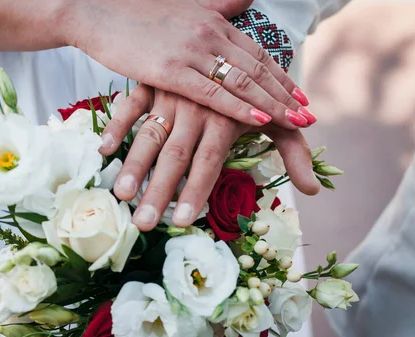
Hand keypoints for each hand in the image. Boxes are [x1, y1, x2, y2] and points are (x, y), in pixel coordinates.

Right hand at [67, 0, 313, 130]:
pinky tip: (258, 121)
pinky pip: (213, 93)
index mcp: (213, 21)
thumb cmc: (137, 14)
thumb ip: (219, 6)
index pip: (257, 52)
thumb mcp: (184, 7)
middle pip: (257, 69)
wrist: (97, 12)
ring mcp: (191, 52)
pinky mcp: (170, 70)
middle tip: (308, 115)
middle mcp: (209, 34)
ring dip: (271, 105)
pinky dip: (239, 108)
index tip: (299, 95)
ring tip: (295, 123)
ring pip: (242, 82)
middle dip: (285, 94)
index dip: (281, 75)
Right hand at [101, 86, 319, 230]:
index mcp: (226, 117)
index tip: (183, 222)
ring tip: (121, 196)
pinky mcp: (151, 82)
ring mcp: (171, 95)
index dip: (196, 192)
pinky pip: (130, 106)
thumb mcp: (276, 115)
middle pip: (177, 155)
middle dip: (160, 191)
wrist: (229, 35)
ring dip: (134, 166)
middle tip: (145, 223)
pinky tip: (102, 152)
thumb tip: (312, 190)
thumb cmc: (255, 86)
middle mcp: (197, 108)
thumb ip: (292, 150)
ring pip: (150, 135)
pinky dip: (116, 127)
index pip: (209, 161)